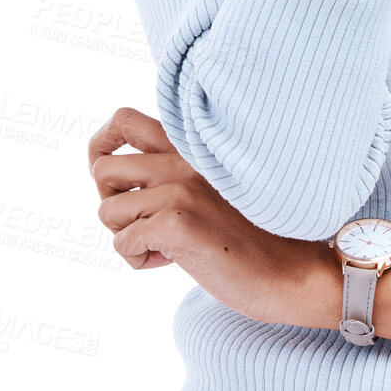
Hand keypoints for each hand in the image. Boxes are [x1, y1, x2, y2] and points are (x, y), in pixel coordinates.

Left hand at [87, 106, 318, 323]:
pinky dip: (138, 259)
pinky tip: (172, 260)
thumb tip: (112, 178)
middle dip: (110, 200)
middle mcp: (183, 159)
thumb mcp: (210, 187)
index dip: (100, 146)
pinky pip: (122, 243)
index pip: (123, 120)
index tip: (112, 180)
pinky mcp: (177, 223)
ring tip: (162, 244)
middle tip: (141, 220)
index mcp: (191, 147)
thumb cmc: (250, 235)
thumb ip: (172, 172)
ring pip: (107, 209)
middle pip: (103, 167)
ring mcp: (180, 189)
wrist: (289, 270)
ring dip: (125, 234)